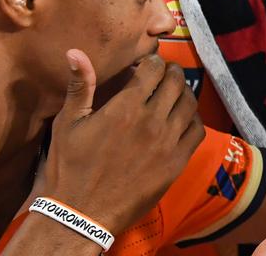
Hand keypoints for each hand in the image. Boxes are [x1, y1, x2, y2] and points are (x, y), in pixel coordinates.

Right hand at [42, 50, 204, 233]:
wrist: (82, 213)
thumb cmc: (70, 167)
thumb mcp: (68, 124)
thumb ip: (81, 86)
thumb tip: (76, 52)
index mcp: (125, 108)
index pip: (153, 69)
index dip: (153, 62)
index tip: (149, 65)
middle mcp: (152, 121)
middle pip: (176, 82)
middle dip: (171, 72)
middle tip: (165, 74)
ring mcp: (168, 143)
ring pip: (190, 104)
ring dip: (185, 93)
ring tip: (175, 92)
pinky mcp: (177, 162)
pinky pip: (197, 131)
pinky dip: (193, 119)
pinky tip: (183, 119)